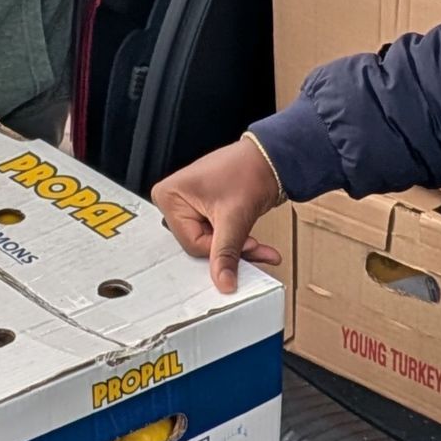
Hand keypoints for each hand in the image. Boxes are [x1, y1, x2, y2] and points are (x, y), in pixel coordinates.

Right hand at [152, 137, 286, 292]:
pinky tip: (258, 247)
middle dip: (231, 250)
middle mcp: (175, 201)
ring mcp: (190, 206)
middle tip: (255, 249)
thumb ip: (226, 253)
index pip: (191, 243)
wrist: (272, 158)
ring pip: (212, 243)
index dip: (219, 249)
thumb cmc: (248, 170)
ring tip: (260, 247)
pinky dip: (239, 242)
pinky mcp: (205, 211)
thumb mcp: (234, 216)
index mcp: (169, 196)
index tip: (245, 246)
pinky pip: (218, 237)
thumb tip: (223, 283)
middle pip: (200, 244)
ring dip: (239, 248)